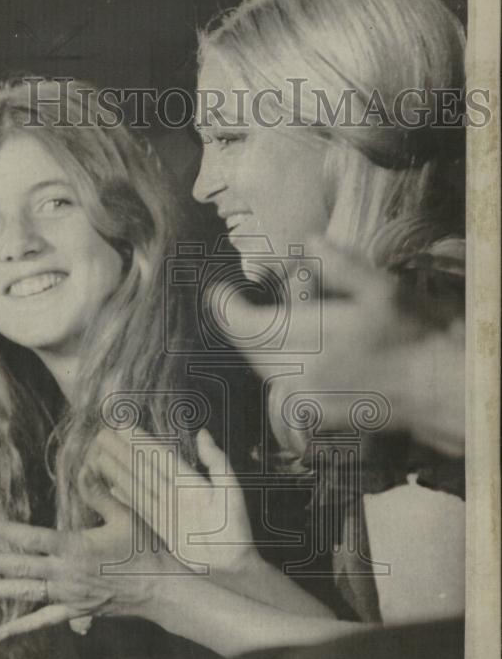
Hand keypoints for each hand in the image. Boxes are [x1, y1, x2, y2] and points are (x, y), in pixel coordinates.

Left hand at [0, 470, 175, 641]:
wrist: (161, 588)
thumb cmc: (146, 549)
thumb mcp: (125, 516)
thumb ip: (100, 495)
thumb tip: (85, 471)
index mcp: (74, 547)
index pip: (30, 539)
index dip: (2, 532)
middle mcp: (65, 573)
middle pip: (17, 568)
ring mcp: (67, 596)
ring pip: (22, 594)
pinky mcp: (74, 612)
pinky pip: (41, 622)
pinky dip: (17, 629)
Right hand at [87, 425, 257, 572]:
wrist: (231, 569)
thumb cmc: (236, 531)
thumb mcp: (230, 491)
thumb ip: (216, 461)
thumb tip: (202, 433)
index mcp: (190, 481)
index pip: (160, 455)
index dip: (141, 440)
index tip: (123, 425)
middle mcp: (174, 493)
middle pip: (142, 468)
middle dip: (122, 451)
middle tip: (101, 435)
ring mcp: (166, 511)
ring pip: (136, 486)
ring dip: (117, 471)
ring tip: (97, 457)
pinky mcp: (160, 530)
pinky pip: (138, 509)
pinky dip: (123, 498)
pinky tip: (109, 487)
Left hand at [219, 238, 463, 455]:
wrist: (441, 391)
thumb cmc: (417, 336)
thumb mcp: (383, 288)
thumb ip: (339, 266)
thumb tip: (308, 243)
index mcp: (311, 338)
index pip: (247, 325)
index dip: (225, 307)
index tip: (217, 291)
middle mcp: (300, 373)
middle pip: (251, 347)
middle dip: (243, 323)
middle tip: (242, 301)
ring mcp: (307, 398)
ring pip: (263, 368)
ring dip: (260, 345)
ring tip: (270, 324)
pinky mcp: (316, 415)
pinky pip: (281, 388)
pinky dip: (278, 367)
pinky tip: (296, 354)